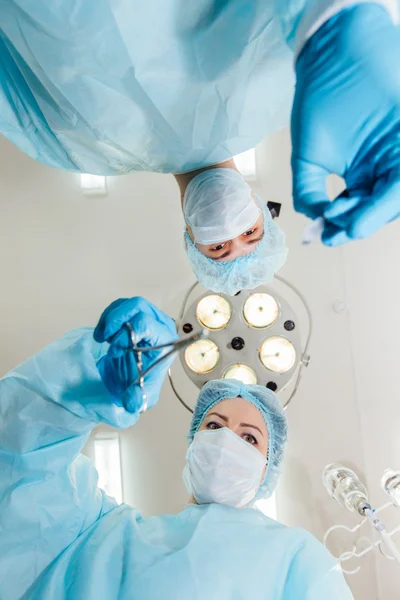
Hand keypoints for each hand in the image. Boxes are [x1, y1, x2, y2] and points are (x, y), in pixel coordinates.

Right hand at [94, 297, 177, 412]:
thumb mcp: (141, 393)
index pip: (146, 323)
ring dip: (110, 319)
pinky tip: (104, 334)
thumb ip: (137, 399)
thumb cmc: (142, 380)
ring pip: (127, 304)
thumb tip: (131, 403)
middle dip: (117, 320)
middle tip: (105, 337)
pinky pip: (120, 306)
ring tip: (102, 338)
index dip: (126, 334)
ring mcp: (148, 315)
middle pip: (138, 306)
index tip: (115, 350)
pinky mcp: (135, 313)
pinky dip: (107, 317)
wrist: (135, 376)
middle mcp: (160, 323)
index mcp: (166, 340)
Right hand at [291, 4, 399, 245]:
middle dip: (361, 221)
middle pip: (381, 206)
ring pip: (396, 193)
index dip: (345, 227)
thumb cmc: (318, 101)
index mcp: (363, 175)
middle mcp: (383, 166)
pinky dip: (393, 191)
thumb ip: (308, 192)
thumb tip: (318, 219)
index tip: (328, 235)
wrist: (328, 57)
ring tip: (348, 211)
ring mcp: (396, 150)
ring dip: (375, 210)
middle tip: (341, 226)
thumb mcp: (306, 158)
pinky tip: (370, 200)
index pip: (359, 210)